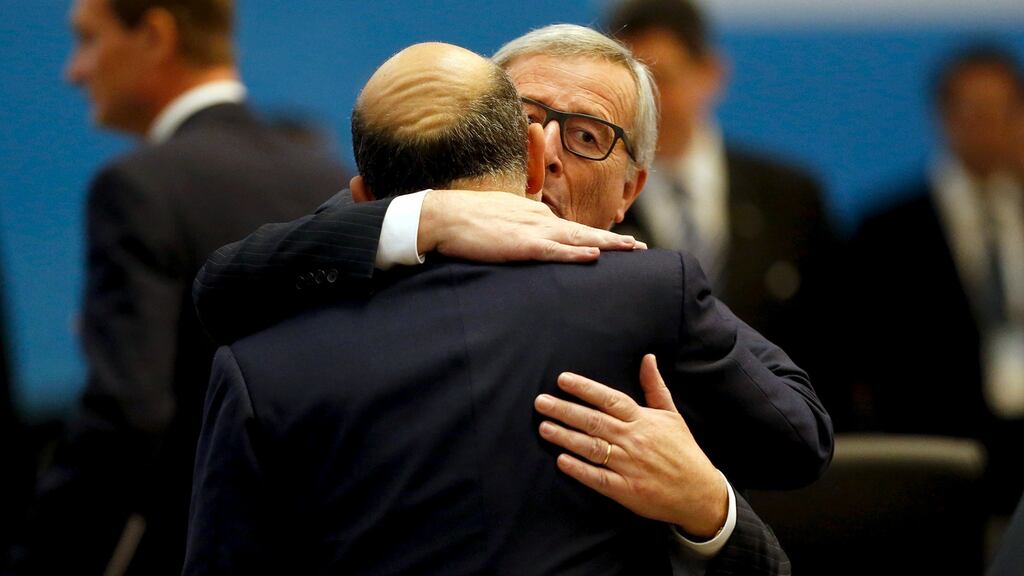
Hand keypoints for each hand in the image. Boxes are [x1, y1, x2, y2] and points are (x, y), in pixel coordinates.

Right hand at [418, 189, 644, 262]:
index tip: (619, 243)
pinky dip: (576, 253)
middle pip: (584, 231)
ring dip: (607, 244)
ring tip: (632, 249)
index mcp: (534, 214)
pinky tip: (594, 256)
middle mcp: (539, 219)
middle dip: (614, 241)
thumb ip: (518, 226)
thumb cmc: (466, 219)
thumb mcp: (500, 217)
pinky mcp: (521, 245)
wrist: (444, 215)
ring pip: (578, 238)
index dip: (596, 236)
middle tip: (642, 248)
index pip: (571, 228)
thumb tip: (527, 238)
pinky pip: (554, 251)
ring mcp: (532, 231)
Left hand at [534, 354, 727, 537]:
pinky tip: (562, 461)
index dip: (585, 389)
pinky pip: (599, 478)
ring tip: (544, 428)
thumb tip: (648, 357)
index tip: (562, 380)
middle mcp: (634, 439)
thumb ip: (655, 387)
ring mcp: (630, 465)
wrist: (700, 492)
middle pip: (594, 421)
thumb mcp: (672, 415)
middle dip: (565, 410)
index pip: (609, 399)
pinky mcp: (627, 490)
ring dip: (566, 437)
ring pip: (593, 448)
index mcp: (643, 420)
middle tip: (540, 402)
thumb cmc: (683, 450)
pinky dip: (580, 470)